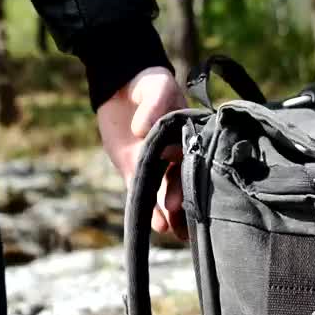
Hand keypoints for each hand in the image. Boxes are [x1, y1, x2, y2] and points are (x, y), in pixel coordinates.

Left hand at [97, 66, 189, 240]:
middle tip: (175, 210)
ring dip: (170, 212)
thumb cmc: (147, 84)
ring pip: (165, 192)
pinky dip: (150, 208)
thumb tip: (143, 131)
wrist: (119, 86)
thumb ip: (155, 105)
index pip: (194, 159)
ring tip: (171, 229)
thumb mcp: (155, 86)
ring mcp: (157, 165)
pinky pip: (143, 191)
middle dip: (181, 198)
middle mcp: (176, 154)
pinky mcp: (136, 170)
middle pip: (183, 181)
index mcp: (189, 136)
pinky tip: (156, 225)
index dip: (188, 172)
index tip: (182, 179)